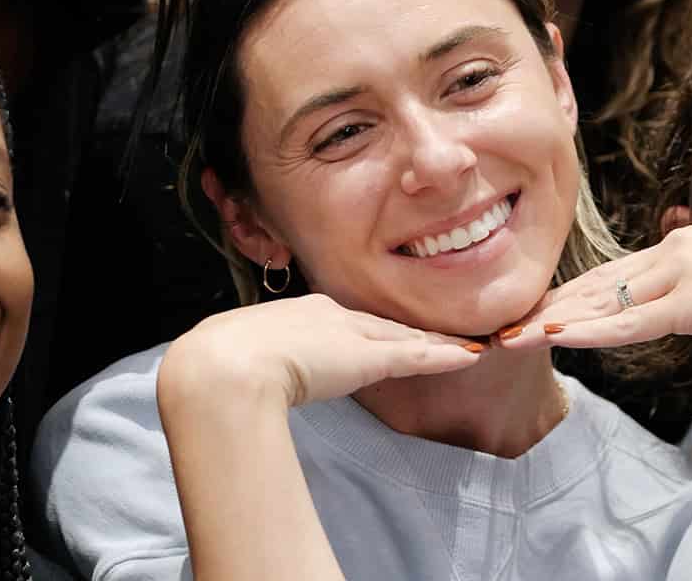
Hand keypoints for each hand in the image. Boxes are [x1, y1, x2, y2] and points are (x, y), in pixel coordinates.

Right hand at [162, 293, 481, 410]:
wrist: (227, 363)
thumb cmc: (220, 361)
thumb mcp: (238, 356)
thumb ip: (252, 364)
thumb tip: (242, 378)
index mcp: (297, 313)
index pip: (344, 322)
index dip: (368, 330)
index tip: (382, 337)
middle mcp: (330, 315)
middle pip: (380, 324)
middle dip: (408, 329)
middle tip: (440, 333)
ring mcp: (350, 335)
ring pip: (403, 337)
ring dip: (435, 342)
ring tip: (466, 343)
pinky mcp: (368, 358)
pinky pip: (416, 356)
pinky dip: (444, 356)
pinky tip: (471, 355)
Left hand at [495, 225, 691, 350]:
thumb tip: (689, 302)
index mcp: (685, 245)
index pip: (615, 273)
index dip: (574, 294)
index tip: (540, 308)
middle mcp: (675, 251)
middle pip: (599, 284)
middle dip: (552, 306)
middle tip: (508, 322)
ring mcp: (682, 274)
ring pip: (605, 302)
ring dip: (557, 321)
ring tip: (515, 334)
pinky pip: (630, 323)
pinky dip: (591, 332)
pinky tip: (557, 337)